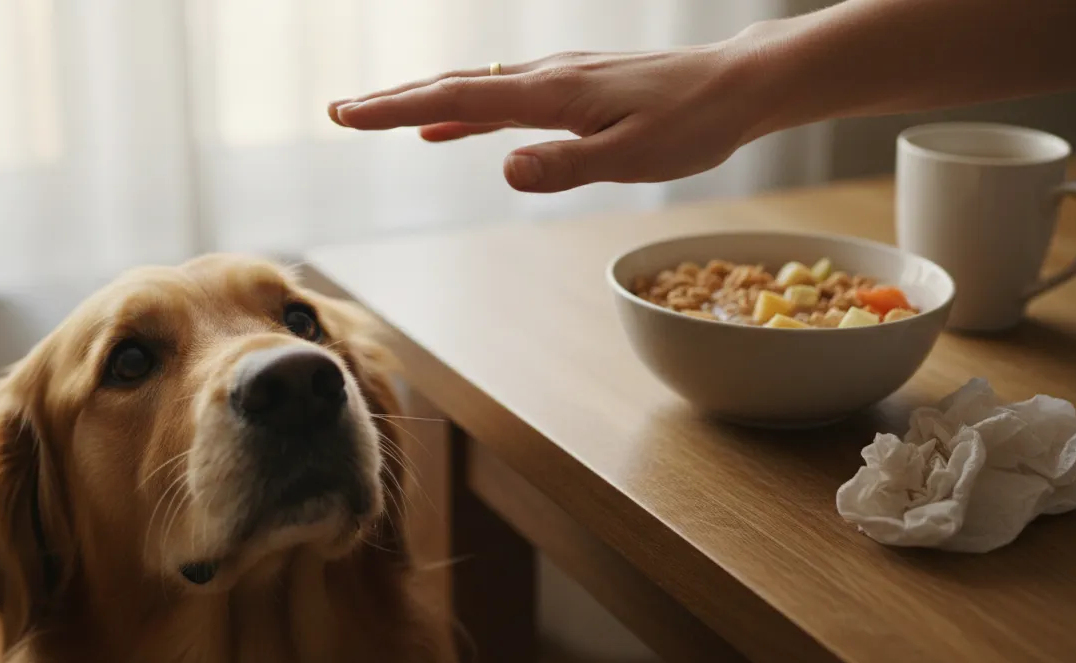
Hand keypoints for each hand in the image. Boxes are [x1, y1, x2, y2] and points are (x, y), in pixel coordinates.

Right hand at [328, 47, 766, 192]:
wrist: (737, 84)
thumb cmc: (693, 124)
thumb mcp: (633, 157)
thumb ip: (567, 165)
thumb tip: (503, 169)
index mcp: (553, 95)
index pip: (459, 101)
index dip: (398, 109)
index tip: (348, 114)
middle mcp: (546, 79)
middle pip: (453, 87)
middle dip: (393, 101)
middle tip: (338, 112)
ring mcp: (557, 80)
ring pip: (473, 90)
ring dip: (421, 104)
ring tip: (376, 118)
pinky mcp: (571, 89)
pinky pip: (501, 100)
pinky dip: (462, 112)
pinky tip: (446, 130)